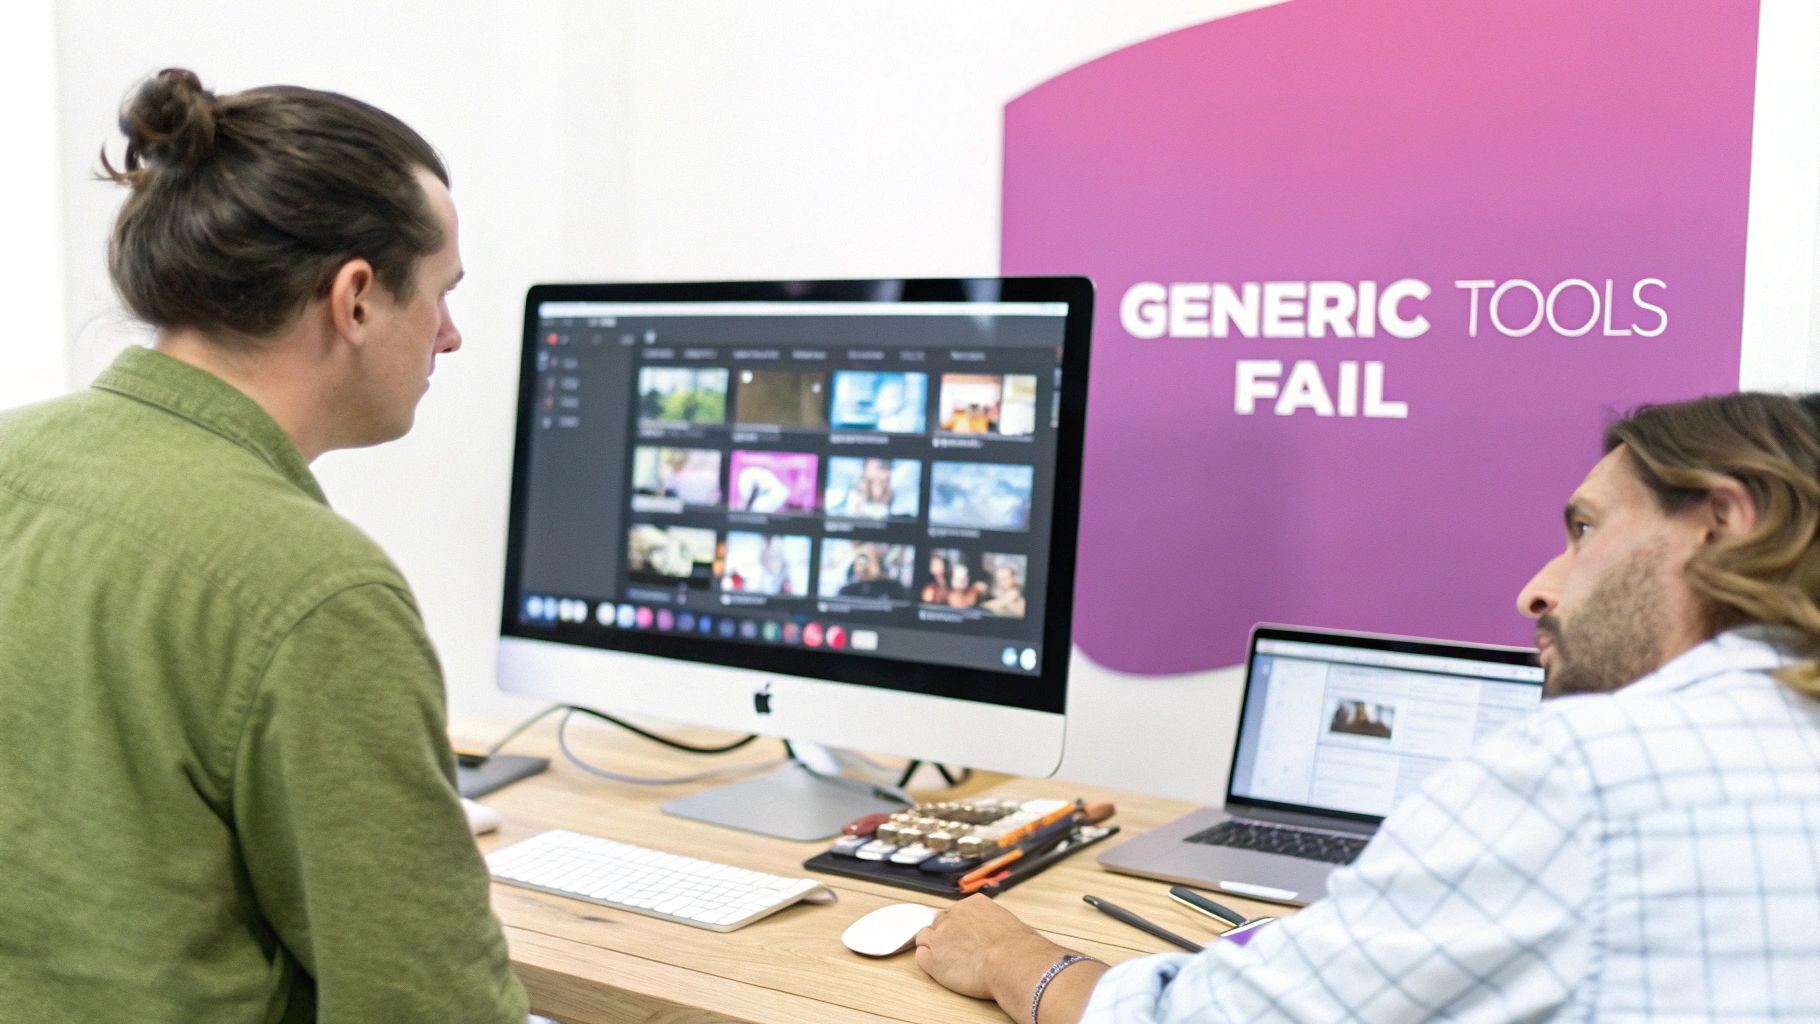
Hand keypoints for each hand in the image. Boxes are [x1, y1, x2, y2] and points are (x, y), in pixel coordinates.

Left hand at [915, 894, 1064, 1001]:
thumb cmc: (1019, 948)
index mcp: (973, 904)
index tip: (965, 939)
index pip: (956, 913)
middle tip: (957, 952)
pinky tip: (941, 969)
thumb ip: (994, 925)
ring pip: (924, 937)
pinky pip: (921, 956)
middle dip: (946, 937)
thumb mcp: (1009, 924)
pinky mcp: (933, 958)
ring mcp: (940, 936)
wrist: (1012, 961)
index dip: (959, 928)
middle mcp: (954, 915)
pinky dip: (928, 963)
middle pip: (939, 923)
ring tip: (947, 961)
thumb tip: (997, 936)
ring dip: (933, 947)